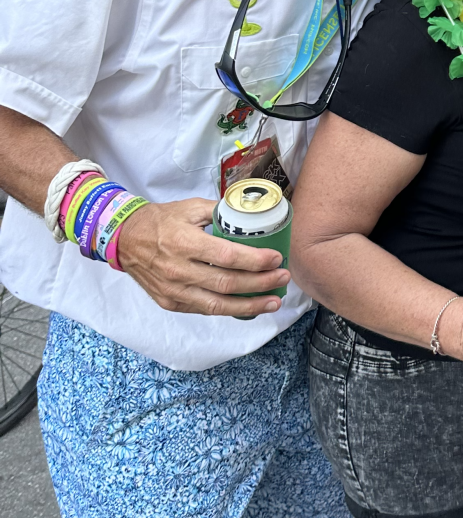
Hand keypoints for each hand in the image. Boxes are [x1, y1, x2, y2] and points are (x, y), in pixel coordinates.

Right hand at [115, 198, 288, 315]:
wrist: (123, 239)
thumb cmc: (160, 221)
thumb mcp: (190, 207)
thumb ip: (220, 211)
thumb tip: (251, 214)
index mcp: (185, 242)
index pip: (228, 256)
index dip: (255, 260)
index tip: (276, 259)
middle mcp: (179, 270)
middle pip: (227, 283)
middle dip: (261, 283)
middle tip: (283, 278)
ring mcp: (173, 291)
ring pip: (218, 305)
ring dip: (250, 305)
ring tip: (274, 301)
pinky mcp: (170, 303)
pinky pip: (204, 309)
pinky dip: (229, 310)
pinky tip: (248, 306)